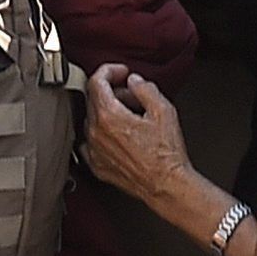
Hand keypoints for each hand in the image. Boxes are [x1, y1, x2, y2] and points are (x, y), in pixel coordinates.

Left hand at [84, 64, 191, 209]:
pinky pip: (91, 142)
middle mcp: (95, 133)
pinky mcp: (96, 166)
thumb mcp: (163, 110)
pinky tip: (121, 135)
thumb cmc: (165, 153)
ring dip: (108, 112)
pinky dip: (102, 133)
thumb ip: (145, 89)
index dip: (109, 70)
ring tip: (132, 116)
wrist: (165, 184)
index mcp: (109, 116)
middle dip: (112, 90)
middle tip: (133, 94)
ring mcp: (93, 151)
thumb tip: (134, 82)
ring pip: (92, 120)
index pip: (96, 82)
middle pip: (93, 99)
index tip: (121, 72)